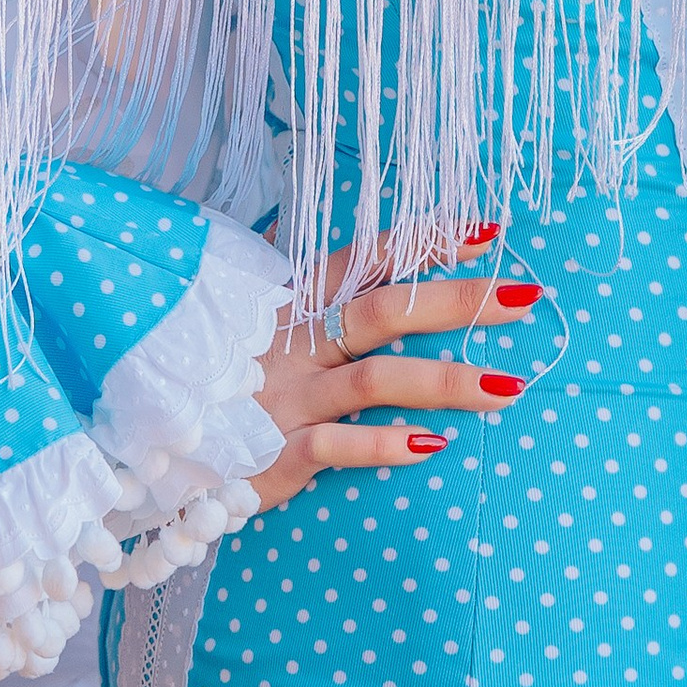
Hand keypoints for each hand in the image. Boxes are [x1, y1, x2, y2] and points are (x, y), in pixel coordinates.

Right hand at [249, 236, 540, 513]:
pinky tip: (434, 445)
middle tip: (526, 298)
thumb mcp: (266, 330)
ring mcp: (286, 396)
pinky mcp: (276, 451)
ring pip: (376, 379)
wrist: (159, 451)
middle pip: (385, 311)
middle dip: (459, 301)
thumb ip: (317, 299)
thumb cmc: (228, 384)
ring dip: (448, 381)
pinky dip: (386, 444)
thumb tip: (377, 262)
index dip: (427, 243)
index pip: (368, 260)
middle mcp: (292, 342)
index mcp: (294, 304)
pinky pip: (337, 446)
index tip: (488, 235)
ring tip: (510, 388)